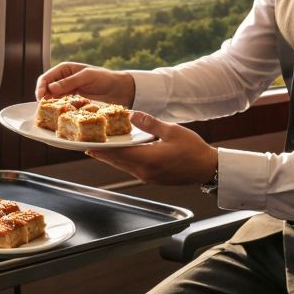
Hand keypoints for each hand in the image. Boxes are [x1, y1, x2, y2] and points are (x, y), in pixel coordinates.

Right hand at [36, 62, 135, 105]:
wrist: (120, 90)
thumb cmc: (105, 78)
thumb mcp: (87, 77)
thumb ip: (70, 82)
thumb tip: (50, 88)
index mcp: (64, 70)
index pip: (46, 78)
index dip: (40, 88)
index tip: (40, 98)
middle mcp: (63, 81)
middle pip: (46, 91)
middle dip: (43, 99)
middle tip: (44, 109)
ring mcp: (68, 94)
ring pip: (52, 101)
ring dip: (51, 108)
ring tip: (51, 115)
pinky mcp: (73, 104)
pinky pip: (62, 109)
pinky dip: (60, 113)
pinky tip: (60, 117)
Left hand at [87, 112, 216, 186]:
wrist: (207, 168)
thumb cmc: (193, 150)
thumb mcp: (172, 131)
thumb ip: (150, 123)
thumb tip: (133, 115)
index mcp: (148, 160)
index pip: (119, 153)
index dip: (102, 149)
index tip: (88, 145)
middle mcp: (144, 171)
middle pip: (117, 162)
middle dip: (102, 154)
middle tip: (87, 146)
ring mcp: (148, 177)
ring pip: (123, 166)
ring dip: (111, 158)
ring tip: (98, 150)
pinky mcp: (152, 178)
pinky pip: (132, 169)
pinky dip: (123, 161)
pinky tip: (120, 155)